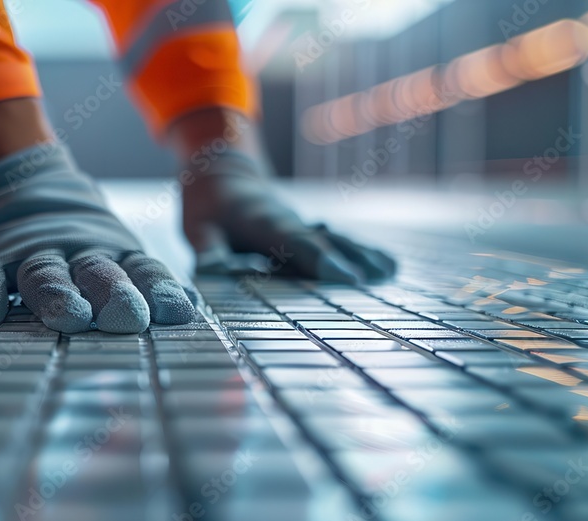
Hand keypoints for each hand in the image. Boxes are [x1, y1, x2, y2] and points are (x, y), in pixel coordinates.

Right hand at [0, 142, 196, 332]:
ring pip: (45, 274)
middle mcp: (75, 251)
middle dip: (113, 293)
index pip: (141, 270)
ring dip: (58, 296)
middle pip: (95, 271)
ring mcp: (30, 253)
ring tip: (71, 318)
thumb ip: (145, 279)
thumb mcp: (115, 248)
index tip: (176, 312)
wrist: (16, 177)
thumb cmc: (78, 233)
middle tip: (129, 317)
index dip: (159, 289)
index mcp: (112, 251)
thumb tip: (191, 308)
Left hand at [182, 150, 395, 281]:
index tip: (345, 276)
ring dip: (363, 254)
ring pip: (336, 237)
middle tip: (375, 280)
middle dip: (348, 259)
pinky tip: (388, 267)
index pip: (292, 241)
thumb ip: (207, 250)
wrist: (224, 174)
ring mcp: (302, 224)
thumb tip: (214, 272)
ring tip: (390, 272)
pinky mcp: (309, 229)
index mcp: (261, 221)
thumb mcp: (197, 228)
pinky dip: (362, 251)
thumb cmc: (208, 208)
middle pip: (322, 240)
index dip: (319, 258)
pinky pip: (338, 240)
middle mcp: (288, 220)